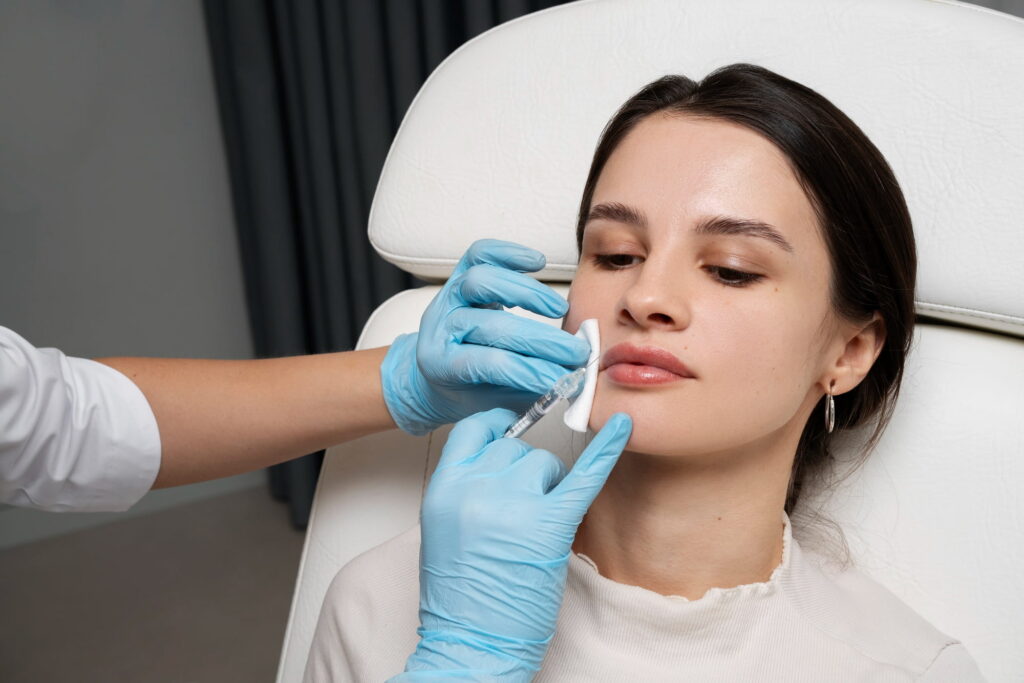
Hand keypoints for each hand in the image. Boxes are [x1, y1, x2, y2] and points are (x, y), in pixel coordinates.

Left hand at [380, 239, 589, 434]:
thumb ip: (526, 393)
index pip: (491, 364)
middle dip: (541, 341)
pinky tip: (537, 263)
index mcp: (441, 365)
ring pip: (481, 282)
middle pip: (492, 326)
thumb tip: (570, 385)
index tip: (562, 380)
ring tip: (560, 310)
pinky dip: (509, 254)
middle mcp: (439, 327)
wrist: (436, 374)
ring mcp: (447, 298)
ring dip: (527, 293)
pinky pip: (480, 254)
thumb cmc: (469, 389)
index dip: (531, 372)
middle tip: (575, 352)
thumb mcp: (493, 403)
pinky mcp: (458, 276)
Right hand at [395, 408, 632, 680]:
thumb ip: (465, 487)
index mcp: (444, 487)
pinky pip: (583, 477)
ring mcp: (513, 504)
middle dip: (524, 471)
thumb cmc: (458, 596)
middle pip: (514, 448)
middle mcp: (476, 488)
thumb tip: (499, 459)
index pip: (474, 430)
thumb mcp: (442, 527)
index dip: (495, 428)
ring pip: (544, 462)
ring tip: (537, 524)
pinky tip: (624, 427)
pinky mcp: (550, 525)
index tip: (508, 430)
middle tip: (523, 509)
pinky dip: (606, 451)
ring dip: (548, 485)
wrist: (471, 642)